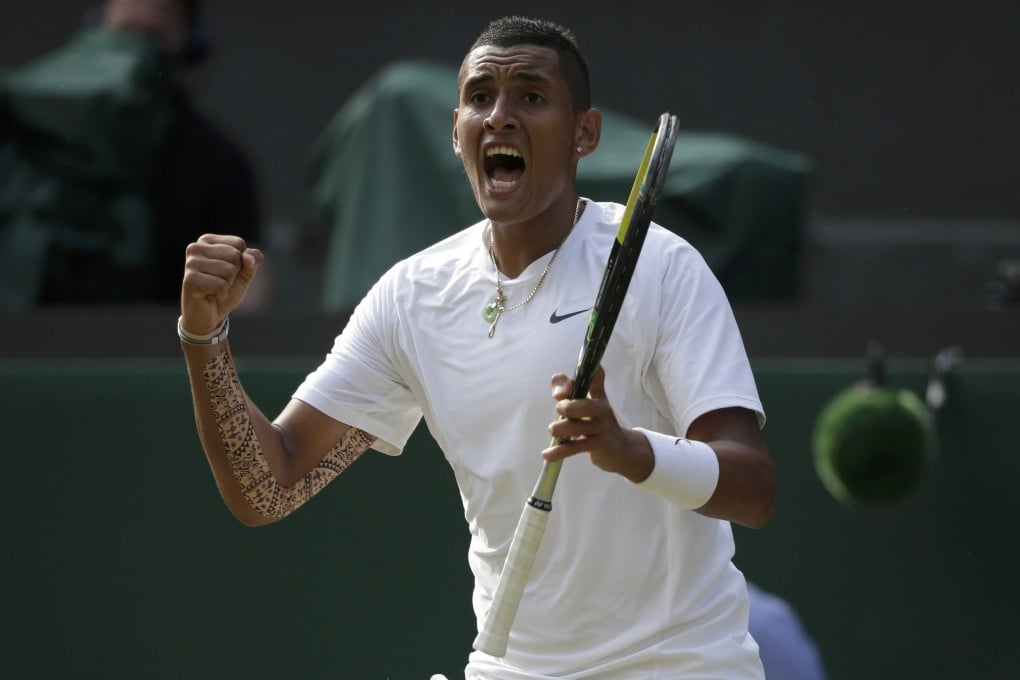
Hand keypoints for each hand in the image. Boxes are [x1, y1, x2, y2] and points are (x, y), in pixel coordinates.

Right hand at [180, 234, 263, 334]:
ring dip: (227, 284)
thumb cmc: (226, 290)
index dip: (241, 262)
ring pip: (229, 270)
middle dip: (234, 274)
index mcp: (207, 241)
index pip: (238, 243)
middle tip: (221, 282)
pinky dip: (222, 293)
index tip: (228, 272)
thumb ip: (252, 261)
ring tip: (215, 289)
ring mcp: (191, 263)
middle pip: (235, 255)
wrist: (211, 316)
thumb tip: (247, 256)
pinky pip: (221, 284)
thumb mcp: (245, 273)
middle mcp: (195, 248)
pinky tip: (211, 295)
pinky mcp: (190, 279)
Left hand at [542, 365, 653, 482]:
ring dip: (562, 428)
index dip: (585, 377)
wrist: (622, 449)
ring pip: (580, 428)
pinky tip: (546, 454)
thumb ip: (570, 393)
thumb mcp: (588, 405)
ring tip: (552, 430)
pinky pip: (576, 447)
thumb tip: (557, 392)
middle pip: (588, 406)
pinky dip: (559, 451)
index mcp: (598, 397)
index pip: (595, 379)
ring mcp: (602, 428)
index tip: (567, 381)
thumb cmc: (598, 423)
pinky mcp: (599, 445)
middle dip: (571, 407)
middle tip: (558, 409)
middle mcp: (602, 410)